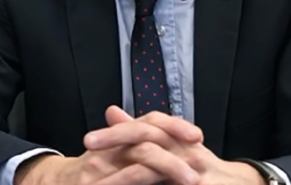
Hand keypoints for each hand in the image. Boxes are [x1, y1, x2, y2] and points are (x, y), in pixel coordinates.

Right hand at [15, 108, 200, 184]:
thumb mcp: (114, 151)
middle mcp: (106, 152)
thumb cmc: (92, 171)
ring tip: (191, 182)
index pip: (149, 122)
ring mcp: (98, 174)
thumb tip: (170, 127)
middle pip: (146, 142)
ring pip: (139, 171)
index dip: (175, 126)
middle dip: (175, 159)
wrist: (54, 184)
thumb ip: (137, 139)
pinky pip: (129, 182)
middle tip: (198, 172)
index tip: (198, 137)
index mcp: (117, 139)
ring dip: (168, 173)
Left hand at [87, 107, 264, 184]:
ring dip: (126, 176)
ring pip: (157, 168)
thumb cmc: (201, 168)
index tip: (89, 141)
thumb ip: (142, 132)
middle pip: (148, 144)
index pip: (144, 130)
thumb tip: (111, 112)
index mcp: (176, 141)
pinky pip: (169, 183)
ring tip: (104, 182)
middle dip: (118, 146)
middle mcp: (186, 153)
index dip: (117, 135)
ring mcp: (194, 173)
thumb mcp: (173, 147)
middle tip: (90, 155)